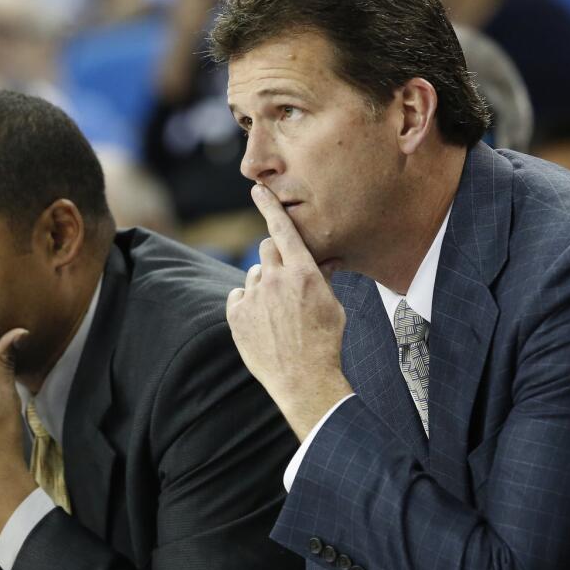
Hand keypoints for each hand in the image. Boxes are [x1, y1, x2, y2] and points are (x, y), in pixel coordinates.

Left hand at [225, 185, 352, 438]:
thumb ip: (323, 278)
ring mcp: (253, 296)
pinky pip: (238, 297)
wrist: (304, 379)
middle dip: (274, 260)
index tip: (257, 190)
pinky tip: (262, 324)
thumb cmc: (325, 342)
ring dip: (262, 287)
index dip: (269, 206)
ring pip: (253, 276)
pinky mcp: (236, 314)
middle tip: (284, 283)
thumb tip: (325, 260)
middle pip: (266, 250)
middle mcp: (274, 278)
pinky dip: (247, 305)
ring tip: (277, 315)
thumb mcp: (332, 305)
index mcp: (302, 272)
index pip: (282, 229)